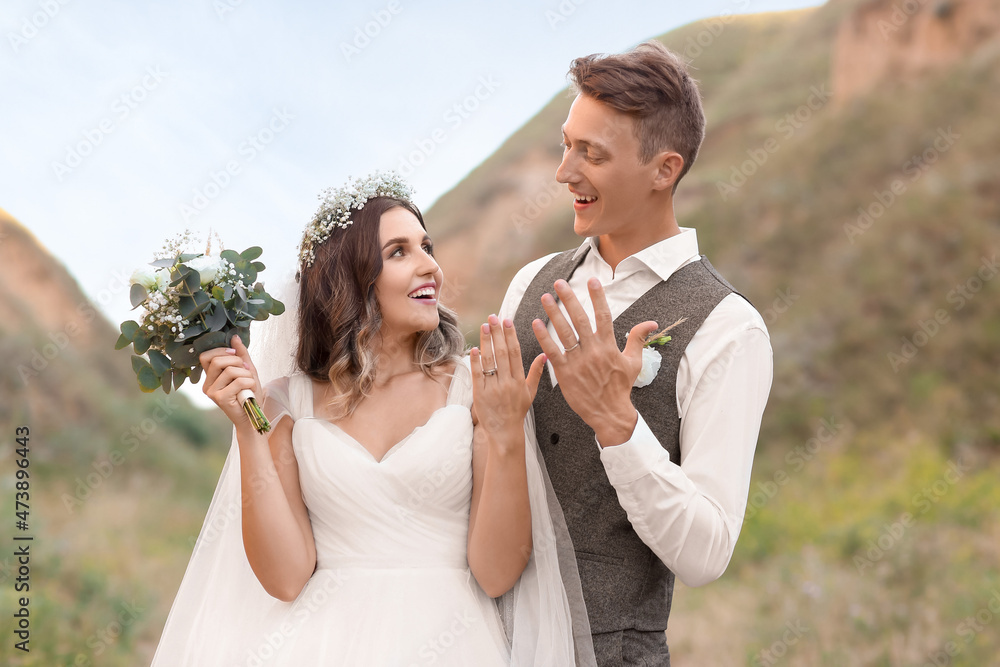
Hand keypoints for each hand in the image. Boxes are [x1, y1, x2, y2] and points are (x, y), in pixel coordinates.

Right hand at [198, 334, 262, 432]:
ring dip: (246, 374)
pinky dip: (250, 382)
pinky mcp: (220, 399)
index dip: (220, 351)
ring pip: (229, 370)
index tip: (235, 354)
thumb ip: (240, 354)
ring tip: (250, 382)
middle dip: (237, 361)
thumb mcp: (246, 370)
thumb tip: (234, 337)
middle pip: (217, 361)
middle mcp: (207, 384)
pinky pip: (238, 381)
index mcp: (210, 376)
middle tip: (247, 370)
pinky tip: (250, 390)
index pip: (205, 356)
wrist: (253, 415)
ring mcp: (212, 392)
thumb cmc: (249, 392)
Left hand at [470, 315, 545, 451]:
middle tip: (493, 317)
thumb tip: (545, 355)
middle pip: (502, 353)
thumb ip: (536, 373)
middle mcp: (507, 383)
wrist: (505, 433)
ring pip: (489, 361)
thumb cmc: (517, 411)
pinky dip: (475, 362)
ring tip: (484, 326)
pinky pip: (477, 375)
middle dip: (497, 333)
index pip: (515, 353)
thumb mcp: (530, 392)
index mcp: (519, 381)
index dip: (511, 336)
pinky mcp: (480, 395)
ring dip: (486, 342)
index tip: (507, 321)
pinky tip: (474, 349)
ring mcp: (493, 389)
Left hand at [532, 278, 657, 446]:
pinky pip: (552, 352)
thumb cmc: (621, 387)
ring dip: (553, 313)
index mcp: (609, 346)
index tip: (592, 280)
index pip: (603, 316)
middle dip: (569, 299)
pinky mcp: (565, 373)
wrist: (609, 413)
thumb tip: (652, 322)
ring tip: (545, 297)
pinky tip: (535, 323)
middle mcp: (593, 351)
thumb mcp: (633, 362)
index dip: (598, 297)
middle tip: (559, 282)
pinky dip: (543, 337)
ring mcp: (578, 362)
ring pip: (564, 333)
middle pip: (580, 319)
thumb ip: (638, 339)